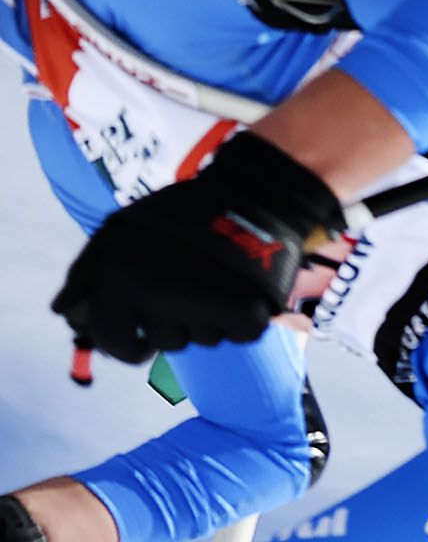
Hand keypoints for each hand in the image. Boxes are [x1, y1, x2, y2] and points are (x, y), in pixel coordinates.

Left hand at [54, 133, 347, 362]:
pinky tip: (239, 289)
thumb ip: (87, 274)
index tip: (140, 342)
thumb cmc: (179, 216)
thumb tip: (64, 313)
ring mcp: (199, 308)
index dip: (126, 344)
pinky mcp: (243, 315)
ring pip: (202, 339)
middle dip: (173, 329)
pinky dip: (240, 319)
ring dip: (208, 319)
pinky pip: (237, 335)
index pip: (110, 338)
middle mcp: (153, 296)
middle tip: (186, 299)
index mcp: (117, 276)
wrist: (249, 197)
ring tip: (214, 282)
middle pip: (163, 343)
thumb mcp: (117, 234)